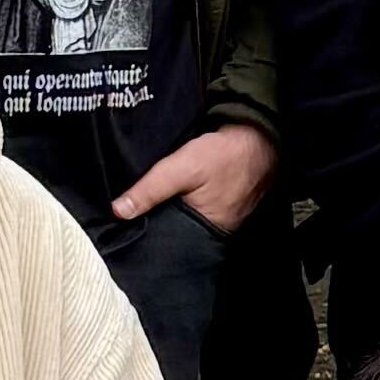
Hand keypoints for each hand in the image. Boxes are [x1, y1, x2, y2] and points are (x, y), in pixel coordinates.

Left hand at [113, 118, 276, 234]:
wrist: (261, 135)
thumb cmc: (225, 153)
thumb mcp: (184, 166)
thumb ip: (152, 188)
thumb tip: (118, 210)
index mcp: (205, 231)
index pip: (169, 244)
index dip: (148, 238)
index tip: (123, 233)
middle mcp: (215, 231)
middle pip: (176, 233)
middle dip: (155, 225)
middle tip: (128, 218)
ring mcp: (222, 217)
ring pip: (185, 220)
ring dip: (168, 213)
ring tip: (142, 206)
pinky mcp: (224, 202)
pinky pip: (196, 208)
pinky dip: (182, 203)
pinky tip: (170, 193)